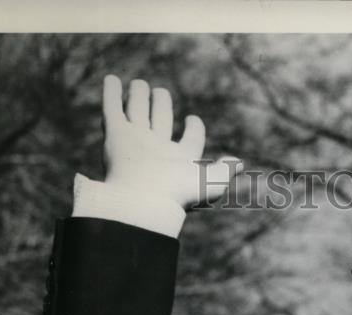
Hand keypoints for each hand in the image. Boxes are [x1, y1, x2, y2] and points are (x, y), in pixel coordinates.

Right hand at [101, 75, 242, 208]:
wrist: (142, 199)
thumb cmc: (178, 193)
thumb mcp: (211, 182)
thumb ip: (224, 171)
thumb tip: (239, 164)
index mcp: (180, 159)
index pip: (190, 140)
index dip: (194, 129)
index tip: (193, 120)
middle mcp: (157, 149)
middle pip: (159, 121)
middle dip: (160, 106)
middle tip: (160, 92)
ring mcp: (135, 140)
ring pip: (137, 113)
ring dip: (137, 97)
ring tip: (139, 84)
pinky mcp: (115, 134)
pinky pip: (112, 108)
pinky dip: (111, 93)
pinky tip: (111, 79)